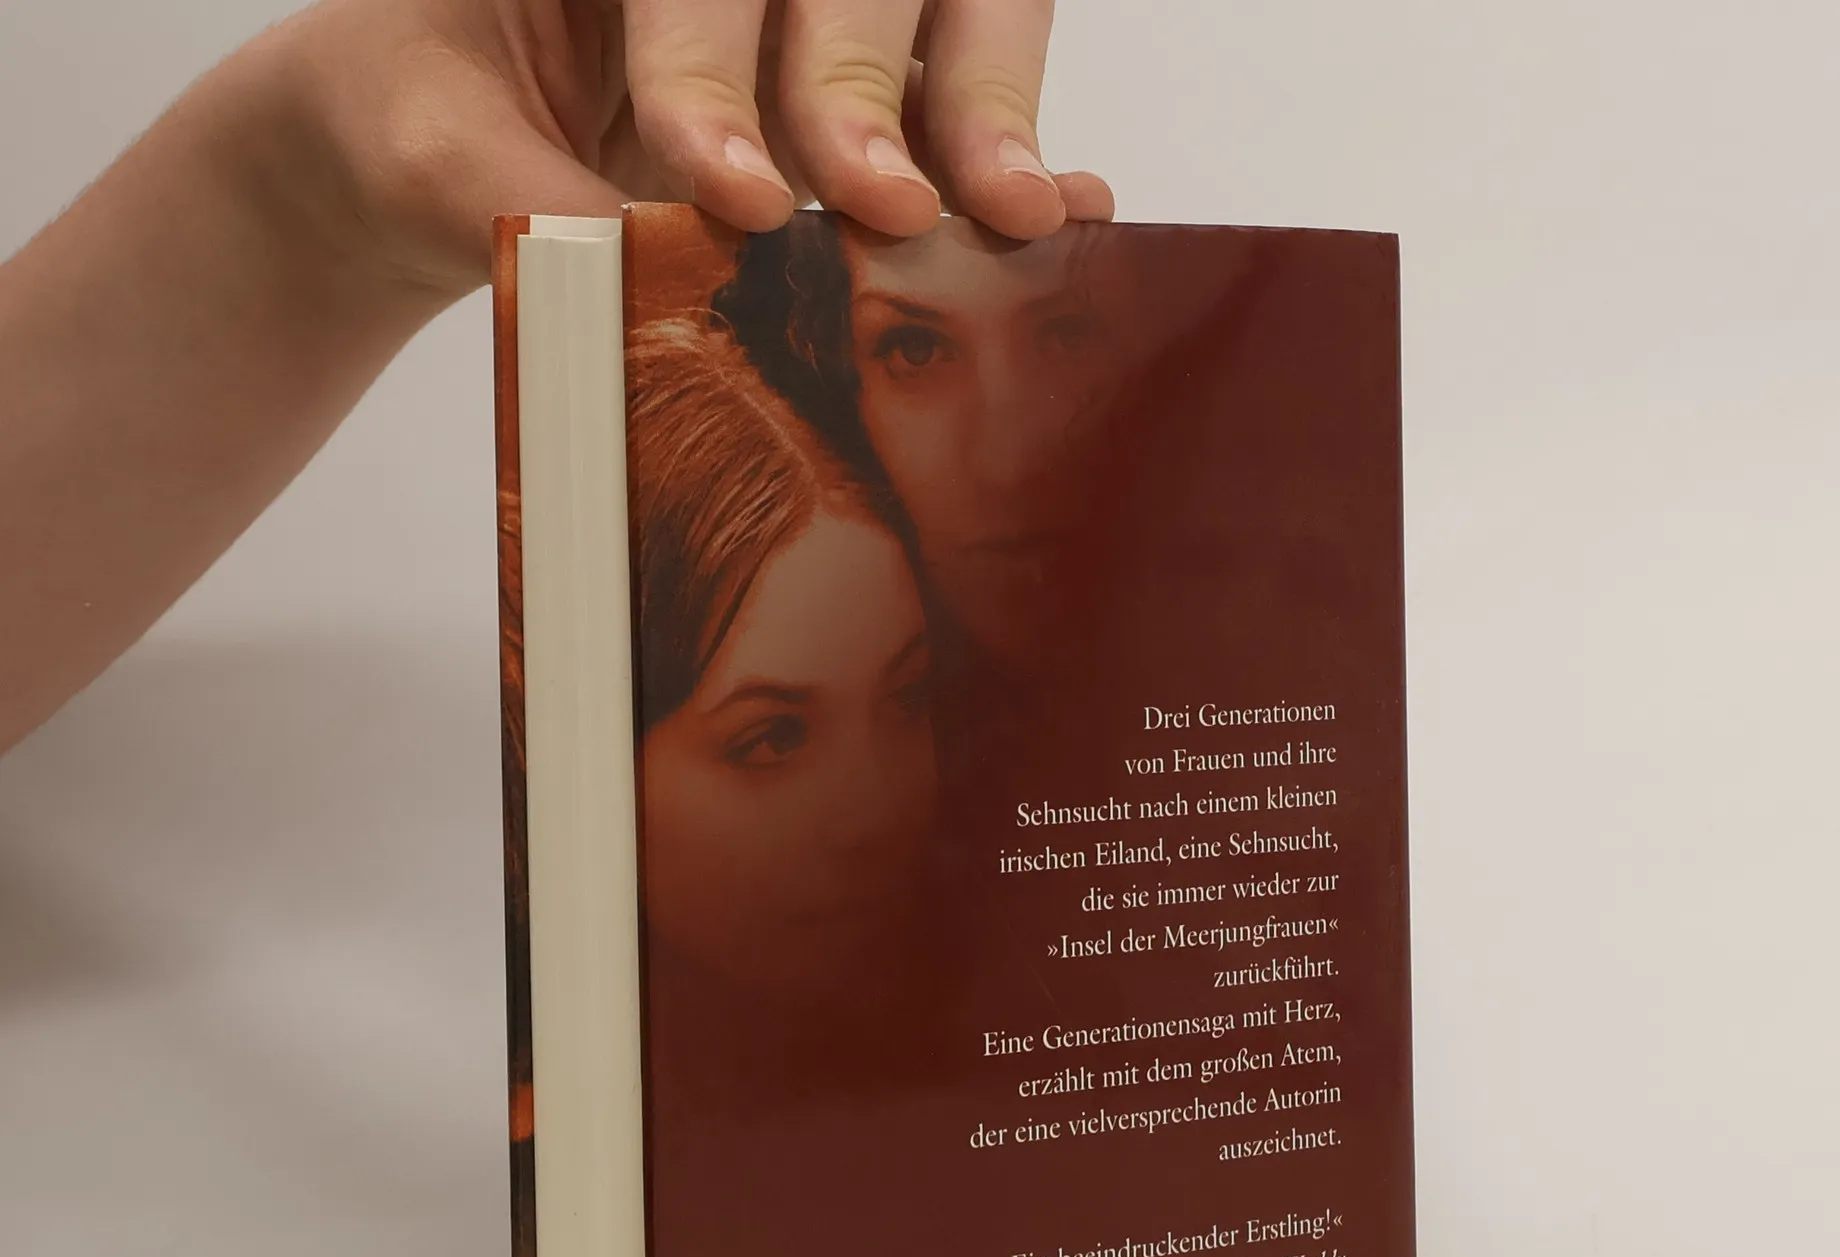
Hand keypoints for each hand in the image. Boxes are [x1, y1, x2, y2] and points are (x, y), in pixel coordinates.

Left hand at [268, 0, 1114, 297]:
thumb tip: (626, 280)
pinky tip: (1059, 208)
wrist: (427, 136)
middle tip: (890, 210)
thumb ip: (522, 205)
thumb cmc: (415, 117)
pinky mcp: (868, 75)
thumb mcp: (432, 157)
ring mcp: (814, 0)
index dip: (717, 71)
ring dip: (982, 107)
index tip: (731, 193)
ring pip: (947, 4)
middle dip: (871, 86)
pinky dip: (1014, 145)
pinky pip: (967, 85)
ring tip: (1015, 214)